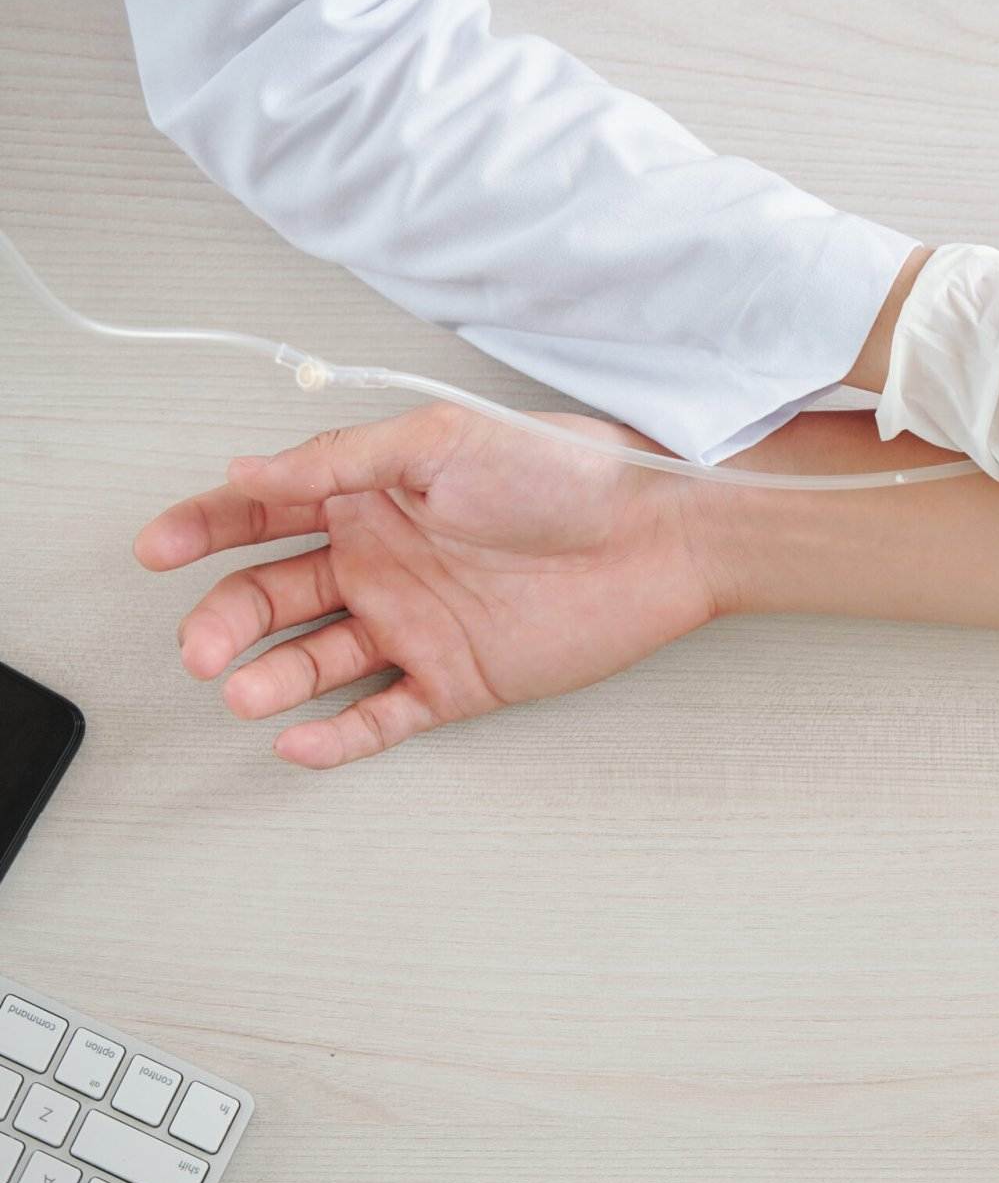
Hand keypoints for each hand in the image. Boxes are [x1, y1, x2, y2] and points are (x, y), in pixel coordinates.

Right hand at [134, 405, 717, 767]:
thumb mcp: (441, 441)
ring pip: (315, 661)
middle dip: (224, 621)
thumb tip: (247, 468)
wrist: (656, 532)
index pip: (263, 513)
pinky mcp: (456, 680)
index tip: (157, 548)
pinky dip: (335, 734)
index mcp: (371, 498)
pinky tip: (296, 740)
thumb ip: (341, 461)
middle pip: (273, 597)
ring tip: (240, 692)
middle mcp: (383, 563)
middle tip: (199, 646)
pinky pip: (380, 716)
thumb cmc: (563, 472)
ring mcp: (416, 626)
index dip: (203, 528)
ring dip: (269, 678)